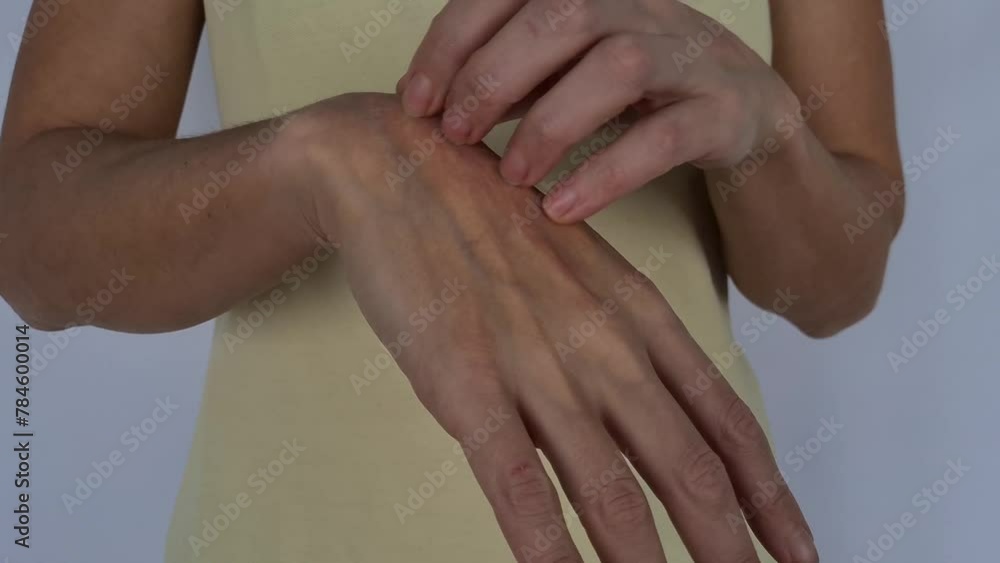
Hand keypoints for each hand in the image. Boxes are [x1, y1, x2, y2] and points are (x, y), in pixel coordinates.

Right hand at [297, 93, 815, 562]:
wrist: (402, 167)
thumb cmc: (493, 222)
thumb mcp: (584, 271)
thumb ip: (624, 339)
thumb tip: (658, 410)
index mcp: (639, 317)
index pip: (727, 423)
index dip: (771, 497)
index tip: (802, 549)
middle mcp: (605, 347)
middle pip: (690, 468)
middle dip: (732, 548)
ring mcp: (537, 367)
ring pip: (613, 490)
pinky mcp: (466, 383)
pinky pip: (516, 484)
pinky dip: (548, 548)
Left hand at [398, 0, 797, 222]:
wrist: (757, 129)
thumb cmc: (647, 101)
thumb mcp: (576, 76)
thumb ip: (520, 77)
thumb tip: (438, 102)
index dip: (455, 39)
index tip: (415, 99)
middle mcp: (646, 10)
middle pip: (562, 14)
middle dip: (493, 75)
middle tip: (454, 135)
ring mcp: (694, 57)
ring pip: (618, 66)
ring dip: (549, 123)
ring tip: (509, 177)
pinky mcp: (730, 113)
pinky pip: (667, 136)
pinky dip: (607, 172)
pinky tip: (562, 208)